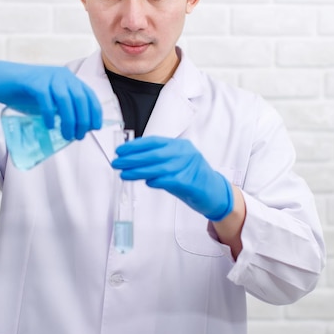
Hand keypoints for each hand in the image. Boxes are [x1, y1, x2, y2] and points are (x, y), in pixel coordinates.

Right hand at [0, 61, 101, 139]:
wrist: (0, 81)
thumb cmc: (27, 94)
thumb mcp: (50, 100)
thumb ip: (64, 109)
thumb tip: (79, 129)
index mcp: (69, 79)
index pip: (89, 95)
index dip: (95, 112)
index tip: (95, 127)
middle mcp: (62, 76)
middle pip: (80, 99)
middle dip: (83, 120)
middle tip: (79, 136)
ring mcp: (48, 77)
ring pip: (65, 100)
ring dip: (69, 120)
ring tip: (67, 135)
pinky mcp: (33, 82)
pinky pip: (46, 99)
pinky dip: (50, 113)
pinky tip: (49, 125)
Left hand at [112, 136, 233, 220]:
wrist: (215, 192)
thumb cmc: (193, 177)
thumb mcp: (177, 163)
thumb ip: (159, 160)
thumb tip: (134, 160)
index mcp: (180, 146)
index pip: (154, 142)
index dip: (135, 146)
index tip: (120, 150)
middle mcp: (185, 153)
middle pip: (154, 154)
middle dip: (132, 158)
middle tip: (117, 162)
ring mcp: (188, 167)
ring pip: (158, 167)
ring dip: (138, 171)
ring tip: (124, 174)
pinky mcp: (190, 182)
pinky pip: (169, 180)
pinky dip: (156, 181)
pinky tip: (146, 182)